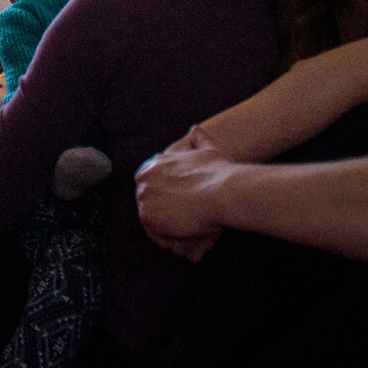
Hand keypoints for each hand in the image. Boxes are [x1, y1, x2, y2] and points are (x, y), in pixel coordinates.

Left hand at [134, 127, 234, 261]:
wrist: (223, 191)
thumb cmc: (219, 172)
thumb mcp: (207, 149)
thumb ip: (198, 139)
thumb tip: (196, 129)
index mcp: (153, 165)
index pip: (148, 182)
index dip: (162, 194)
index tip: (177, 202)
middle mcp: (143, 180)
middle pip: (147, 201)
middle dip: (162, 210)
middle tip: (182, 218)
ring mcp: (144, 198)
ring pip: (150, 218)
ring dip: (165, 225)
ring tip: (186, 228)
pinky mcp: (148, 217)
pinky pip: (154, 233)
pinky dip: (167, 238)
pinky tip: (183, 237)